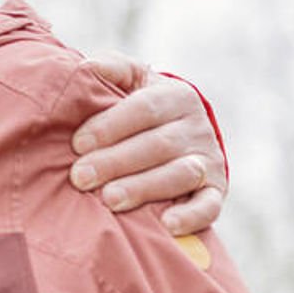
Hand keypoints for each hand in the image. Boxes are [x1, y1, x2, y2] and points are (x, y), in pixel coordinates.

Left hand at [68, 57, 226, 235]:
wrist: (181, 129)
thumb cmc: (139, 103)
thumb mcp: (130, 79)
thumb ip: (109, 68)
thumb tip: (83, 68)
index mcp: (174, 96)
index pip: (143, 108)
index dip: (109, 126)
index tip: (77, 143)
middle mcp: (196, 127)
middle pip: (157, 145)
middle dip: (115, 162)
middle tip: (80, 177)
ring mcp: (209, 159)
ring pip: (180, 174)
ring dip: (144, 188)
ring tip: (109, 199)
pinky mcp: (216, 189)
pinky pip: (209, 205)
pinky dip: (191, 216)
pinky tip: (166, 224)